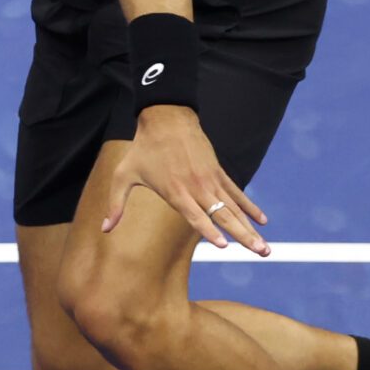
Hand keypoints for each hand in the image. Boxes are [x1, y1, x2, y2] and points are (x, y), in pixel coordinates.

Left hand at [101, 106, 270, 253]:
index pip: (196, 216)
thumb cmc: (142, 148)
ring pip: (234, 208)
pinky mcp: (218, 172)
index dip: (209, 231)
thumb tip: (104, 229)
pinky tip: (262, 220)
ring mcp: (210, 180)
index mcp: (175, 191)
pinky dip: (250, 207)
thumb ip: (116, 204)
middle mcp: (197, 187)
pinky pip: (237, 193)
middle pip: (223, 216)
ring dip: (251, 228)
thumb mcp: (124, 175)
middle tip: (261, 252)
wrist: (166, 117)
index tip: (225, 247)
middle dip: (243, 236)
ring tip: (265, 246)